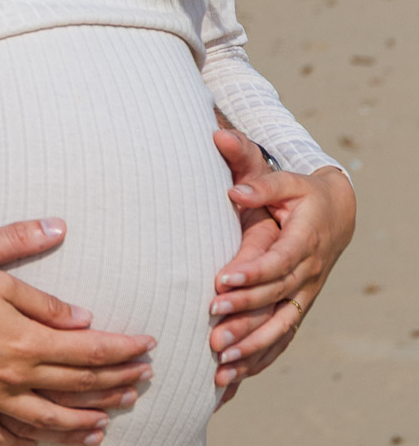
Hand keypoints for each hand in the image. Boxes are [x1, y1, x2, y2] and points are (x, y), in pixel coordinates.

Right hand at [0, 221, 152, 441]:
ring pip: (49, 421)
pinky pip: (6, 439)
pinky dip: (33, 444)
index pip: (88, 349)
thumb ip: (38, 291)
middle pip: (76, 386)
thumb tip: (81, 312)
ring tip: (109, 420)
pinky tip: (47, 443)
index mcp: (23, 338)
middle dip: (115, 383)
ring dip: (84, 421)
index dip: (122, 349)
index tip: (148, 346)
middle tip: (143, 381)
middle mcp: (12, 375)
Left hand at [208, 143, 355, 399]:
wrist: (336, 212)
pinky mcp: (299, 306)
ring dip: (253, 346)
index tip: (222, 282)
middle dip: (245, 314)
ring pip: (281, 326)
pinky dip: (262, 357)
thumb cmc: (302, 192)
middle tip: (212, 327)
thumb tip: (229, 174)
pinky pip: (283, 336)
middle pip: (276, 299)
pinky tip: (238, 374)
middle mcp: (308, 272)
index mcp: (304, 240)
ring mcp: (306, 293)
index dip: (252, 273)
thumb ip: (256, 175)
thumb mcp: (286, 179)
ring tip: (221, 362)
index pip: (278, 261)